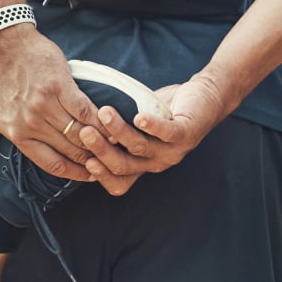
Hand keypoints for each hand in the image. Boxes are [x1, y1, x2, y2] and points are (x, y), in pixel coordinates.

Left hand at [0, 26, 111, 187]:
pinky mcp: (61, 86)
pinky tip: (113, 127)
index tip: (92, 175)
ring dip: (100, 143)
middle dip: (93, 160)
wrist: (10, 48)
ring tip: (118, 148)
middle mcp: (32, 123)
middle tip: (112, 163)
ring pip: (80, 133)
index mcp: (18, 135)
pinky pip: (86, 111)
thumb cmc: (1, 85)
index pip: (51, 164)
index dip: (75, 173)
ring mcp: (46, 105)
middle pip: (70, 151)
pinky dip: (100, 121)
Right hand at [76, 73, 229, 183]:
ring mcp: (172, 151)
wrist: (204, 98)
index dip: (100, 175)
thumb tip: (78, 124)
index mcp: (142, 165)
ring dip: (119, 130)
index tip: (80, 158)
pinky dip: (152, 125)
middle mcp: (155, 163)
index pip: (118, 183)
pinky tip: (139, 117)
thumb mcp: (136, 124)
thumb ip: (114, 131)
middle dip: (101, 149)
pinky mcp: (187, 133)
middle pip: (123, 166)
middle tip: (83, 132)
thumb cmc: (164, 110)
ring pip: (140, 147)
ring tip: (104, 112)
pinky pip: (167, 133)